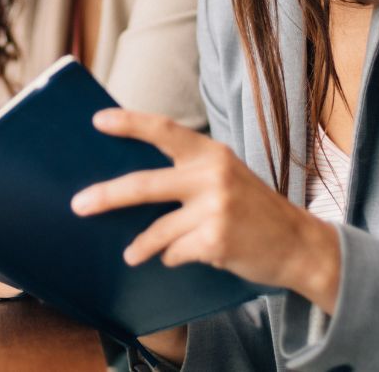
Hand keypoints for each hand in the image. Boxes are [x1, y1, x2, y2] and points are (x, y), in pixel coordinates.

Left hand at [70, 109, 341, 313]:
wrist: (299, 245)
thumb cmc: (253, 210)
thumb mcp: (226, 176)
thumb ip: (189, 173)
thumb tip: (132, 184)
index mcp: (211, 153)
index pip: (164, 130)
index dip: (129, 123)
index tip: (98, 121)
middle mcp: (212, 175)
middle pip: (145, 185)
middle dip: (107, 195)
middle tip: (79, 205)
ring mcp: (215, 209)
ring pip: (158, 230)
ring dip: (140, 246)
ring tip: (131, 254)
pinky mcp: (216, 241)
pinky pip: (175, 252)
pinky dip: (174, 258)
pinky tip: (185, 257)